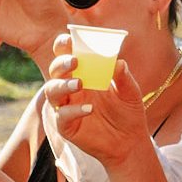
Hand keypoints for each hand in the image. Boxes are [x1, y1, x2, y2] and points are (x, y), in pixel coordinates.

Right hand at [46, 38, 152, 169]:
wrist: (130, 141)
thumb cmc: (127, 112)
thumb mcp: (130, 92)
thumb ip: (123, 77)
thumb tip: (118, 61)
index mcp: (84, 73)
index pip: (66, 54)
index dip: (64, 45)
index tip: (70, 40)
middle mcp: (71, 88)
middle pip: (55, 70)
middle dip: (62, 63)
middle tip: (75, 62)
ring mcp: (66, 106)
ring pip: (51, 91)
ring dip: (62, 85)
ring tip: (80, 84)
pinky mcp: (66, 126)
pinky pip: (61, 116)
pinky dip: (73, 110)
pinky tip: (90, 109)